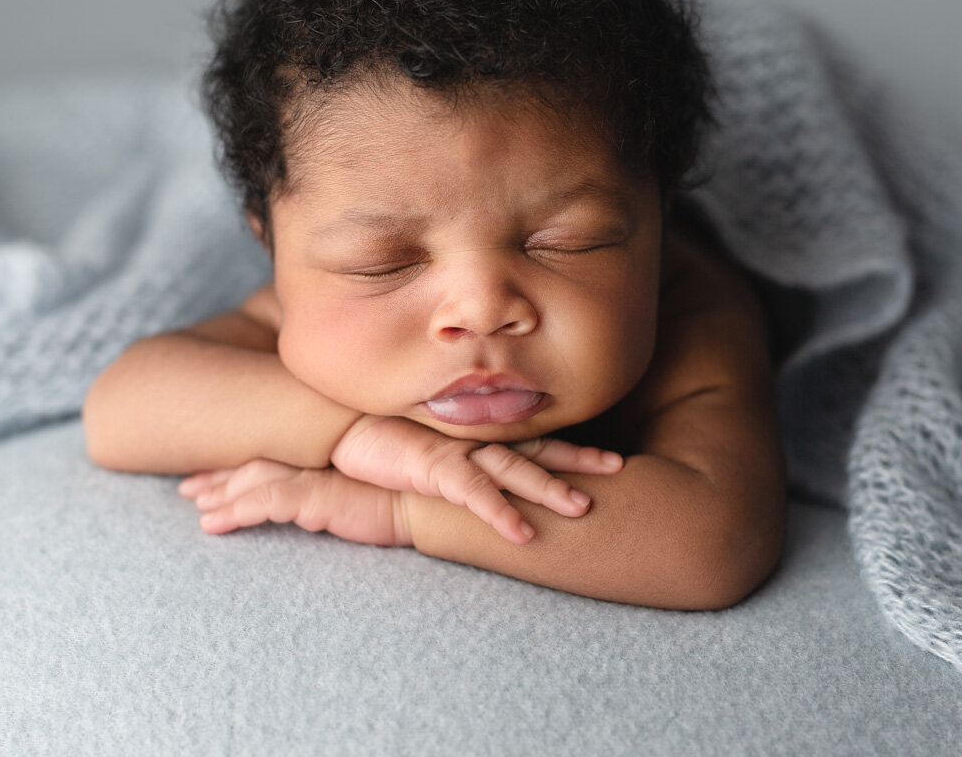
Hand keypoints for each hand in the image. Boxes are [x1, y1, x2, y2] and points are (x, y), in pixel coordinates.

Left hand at [181, 461, 410, 545]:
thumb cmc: (401, 495)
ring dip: (219, 496)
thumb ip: (334, 489)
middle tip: (188, 490)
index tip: (213, 474)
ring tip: (195, 509)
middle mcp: (313, 459)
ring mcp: (312, 475)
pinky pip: (264, 504)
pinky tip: (212, 525)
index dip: (239, 464)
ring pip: (251, 483)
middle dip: (218, 477)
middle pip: (253, 464)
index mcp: (322, 454)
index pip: (271, 454)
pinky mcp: (314, 496)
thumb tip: (316, 502)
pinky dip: (234, 513)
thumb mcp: (360, 491)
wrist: (426, 501)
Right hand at [326, 415, 622, 543]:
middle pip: (539, 450)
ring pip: (515, 469)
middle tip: (620, 469)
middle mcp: (476, 442)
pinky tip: (523, 533)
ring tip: (584, 508)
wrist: (340, 428)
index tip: (612, 460)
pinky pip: (474, 494)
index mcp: (479, 440)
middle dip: (580, 461)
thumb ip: (458, 465)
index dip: (574, 451)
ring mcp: (458, 453)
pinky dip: (500, 513)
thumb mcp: (430, 455)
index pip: (536, 443)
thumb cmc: (384, 441)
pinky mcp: (434, 468)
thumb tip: (482, 482)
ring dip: (550, 487)